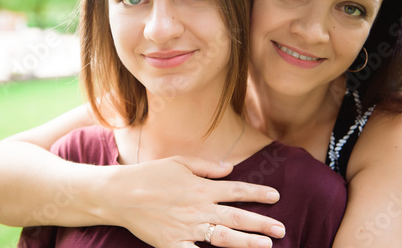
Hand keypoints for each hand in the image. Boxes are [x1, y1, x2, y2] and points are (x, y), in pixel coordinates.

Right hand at [97, 156, 284, 247]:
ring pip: (223, 238)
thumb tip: (230, 167)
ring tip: (266, 246)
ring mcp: (187, 229)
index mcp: (201, 188)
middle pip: (237, 217)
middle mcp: (198, 209)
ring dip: (247, 243)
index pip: (237, 190)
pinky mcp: (172, 244)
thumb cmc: (149, 175)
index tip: (276, 196)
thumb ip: (207, 166)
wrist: (120, 194)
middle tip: (282, 229)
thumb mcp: (179, 162)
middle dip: (262, 223)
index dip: (258, 193)